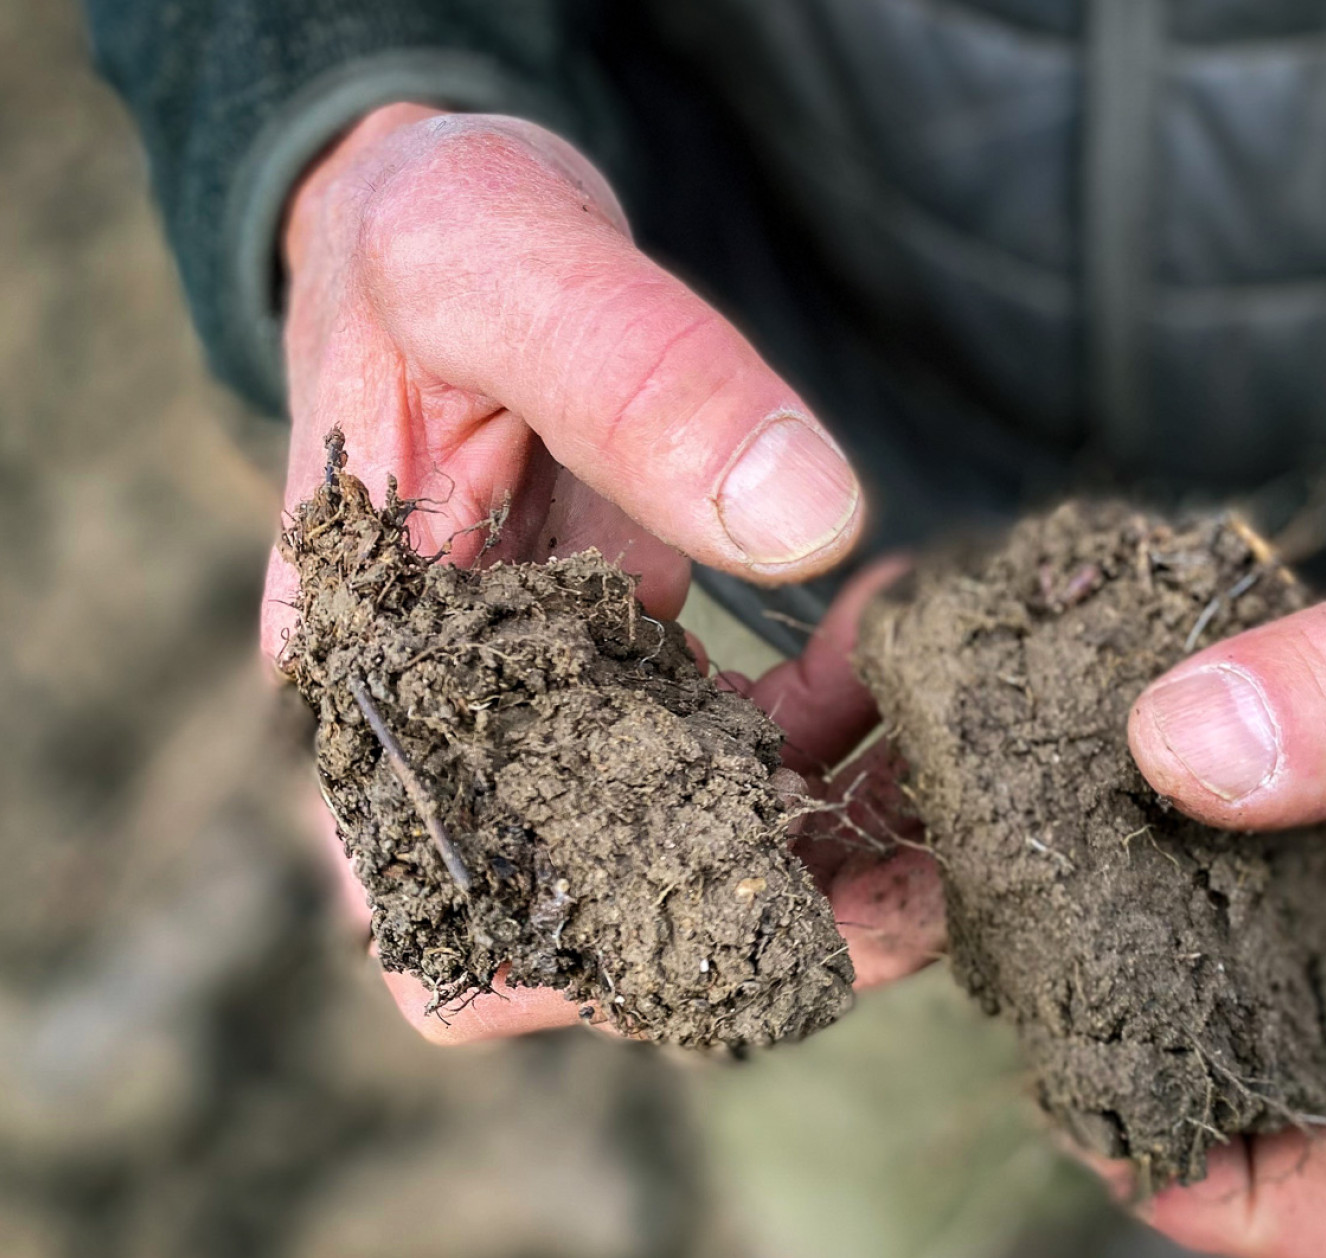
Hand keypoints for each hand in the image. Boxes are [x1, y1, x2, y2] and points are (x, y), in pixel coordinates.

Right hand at [272, 105, 919, 1037]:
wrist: (452, 217)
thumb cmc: (433, 235)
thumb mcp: (498, 259)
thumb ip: (632, 370)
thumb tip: (803, 524)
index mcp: (363, 683)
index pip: (450, 923)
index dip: (605, 972)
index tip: (784, 935)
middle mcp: (447, 738)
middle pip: (596, 926)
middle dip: (771, 928)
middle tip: (938, 886)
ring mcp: (546, 721)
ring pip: (683, 862)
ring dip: (825, 851)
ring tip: (961, 788)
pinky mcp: (625, 685)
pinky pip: (731, 767)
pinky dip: (824, 750)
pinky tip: (898, 666)